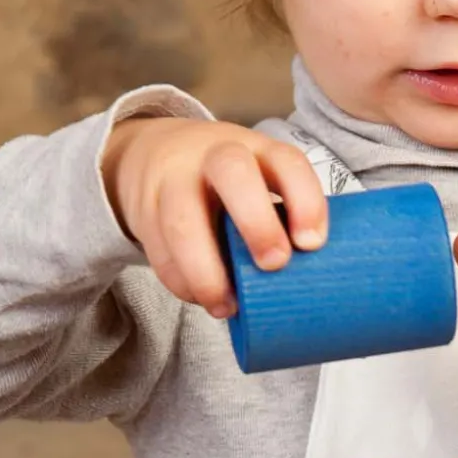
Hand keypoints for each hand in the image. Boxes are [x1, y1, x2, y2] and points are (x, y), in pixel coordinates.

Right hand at [101, 117, 327, 317]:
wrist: (153, 154)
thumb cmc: (227, 183)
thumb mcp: (258, 180)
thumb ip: (281, 215)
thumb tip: (310, 281)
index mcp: (257, 150)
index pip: (288, 163)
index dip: (305, 202)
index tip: (313, 244)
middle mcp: (215, 156)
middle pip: (234, 174)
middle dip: (257, 223)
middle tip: (275, 265)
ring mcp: (174, 180)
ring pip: (183, 221)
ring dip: (207, 272)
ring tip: (228, 307)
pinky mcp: (144, 211)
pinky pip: (159, 251)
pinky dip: (181, 282)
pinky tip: (201, 298)